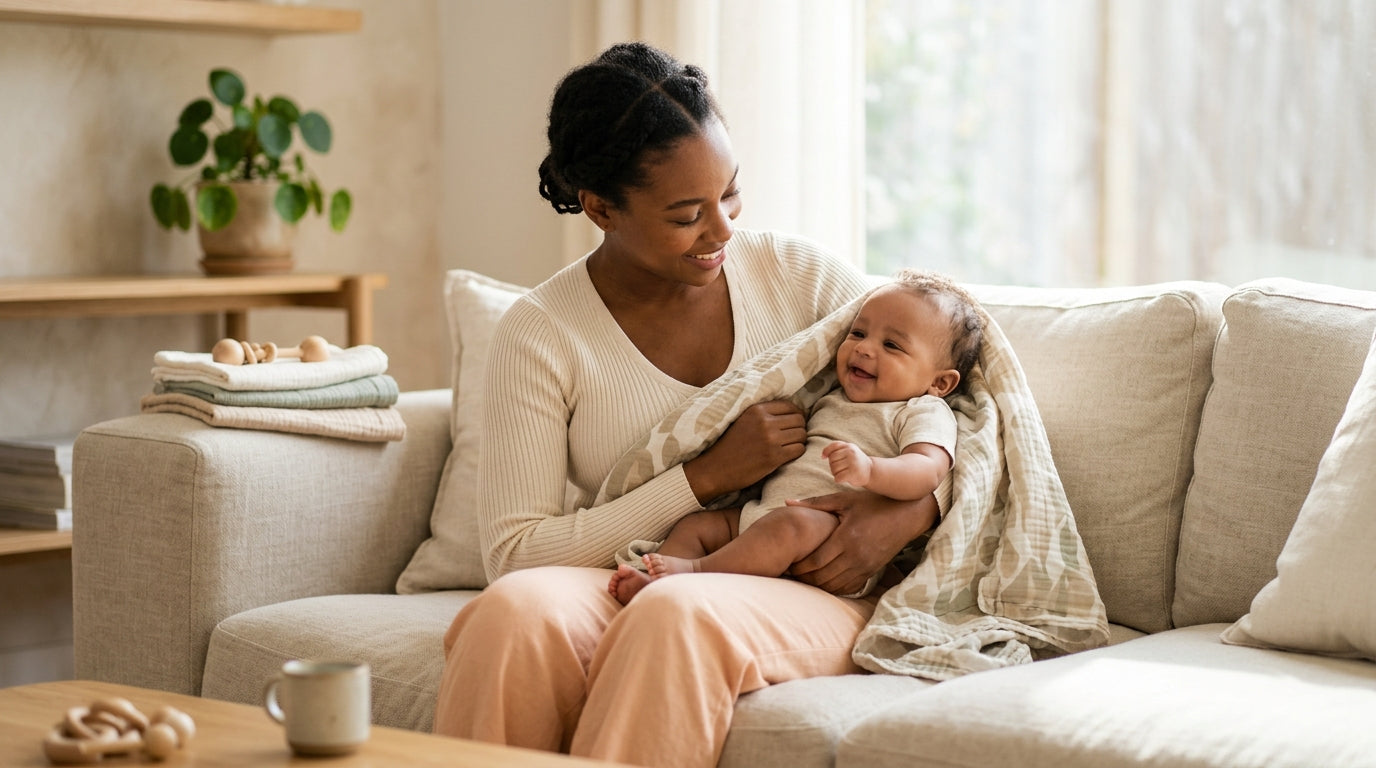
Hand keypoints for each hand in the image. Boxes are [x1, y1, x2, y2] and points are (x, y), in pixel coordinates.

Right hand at [683, 400, 806, 503]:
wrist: (714, 469)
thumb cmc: (728, 446)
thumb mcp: (742, 420)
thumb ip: (762, 414)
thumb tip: (789, 411)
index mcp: (757, 410)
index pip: (790, 406)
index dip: (795, 415)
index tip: (792, 424)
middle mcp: (765, 422)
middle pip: (799, 419)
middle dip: (799, 428)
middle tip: (792, 437)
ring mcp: (770, 440)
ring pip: (801, 435)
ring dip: (799, 441)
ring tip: (789, 447)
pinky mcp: (774, 457)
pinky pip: (799, 450)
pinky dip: (797, 453)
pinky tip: (787, 456)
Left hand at [785, 490, 937, 595]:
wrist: (907, 514)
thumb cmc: (873, 503)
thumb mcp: (845, 499)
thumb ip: (816, 503)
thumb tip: (787, 503)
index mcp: (847, 537)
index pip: (816, 560)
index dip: (799, 566)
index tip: (787, 563)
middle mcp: (856, 555)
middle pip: (823, 577)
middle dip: (804, 578)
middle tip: (790, 574)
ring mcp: (865, 566)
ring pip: (835, 585)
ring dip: (816, 586)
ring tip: (802, 579)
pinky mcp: (871, 572)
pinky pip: (848, 587)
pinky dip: (833, 588)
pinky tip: (822, 582)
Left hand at [823, 441, 871, 487]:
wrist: (871, 471)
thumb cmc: (856, 462)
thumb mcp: (849, 451)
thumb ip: (837, 449)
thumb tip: (822, 456)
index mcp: (849, 446)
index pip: (834, 446)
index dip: (826, 451)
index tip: (823, 457)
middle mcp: (851, 452)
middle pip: (832, 460)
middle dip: (832, 466)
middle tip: (840, 468)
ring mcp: (853, 462)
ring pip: (834, 469)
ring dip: (836, 473)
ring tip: (843, 473)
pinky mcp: (853, 473)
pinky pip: (838, 477)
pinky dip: (838, 480)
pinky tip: (844, 478)